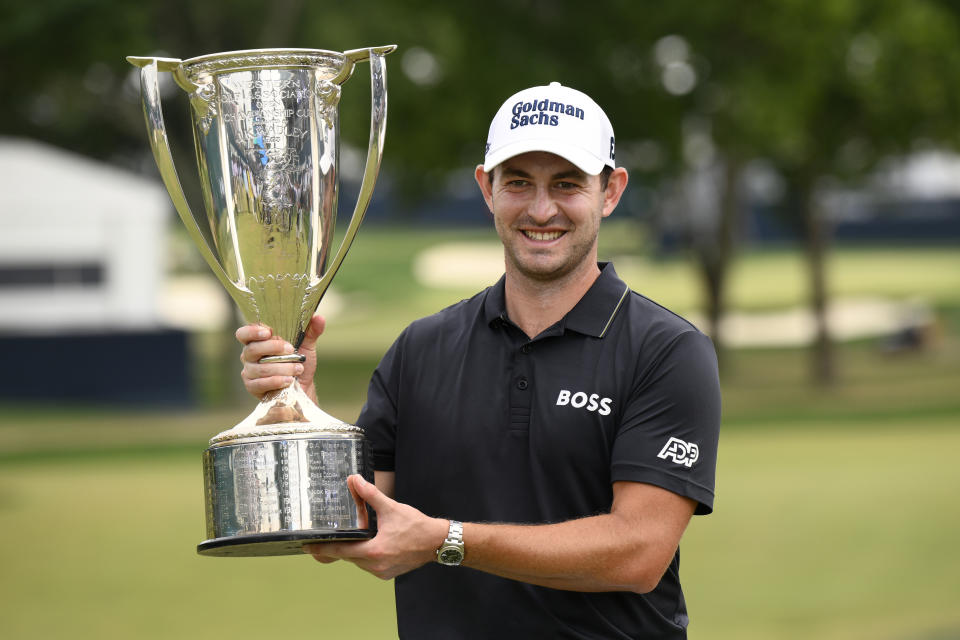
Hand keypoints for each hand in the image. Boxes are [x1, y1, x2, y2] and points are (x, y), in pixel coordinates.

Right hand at [236, 315, 325, 400]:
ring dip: (281, 367)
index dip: (252, 331)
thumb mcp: (307, 346)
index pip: (244, 333)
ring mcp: (249, 372)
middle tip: (291, 350)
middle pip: (252, 349)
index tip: (268, 332)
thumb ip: (311, 331)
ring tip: (298, 369)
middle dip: (273, 348)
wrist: (303, 386)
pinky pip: (260, 384)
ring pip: (260, 368)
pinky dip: (276, 381)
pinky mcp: (253, 387)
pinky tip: (288, 380)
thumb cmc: (299, 363)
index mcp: (258, 341)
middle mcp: (249, 355)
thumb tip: (319, 318)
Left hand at [303, 475, 447, 579]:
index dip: (322, 548)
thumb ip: (370, 495)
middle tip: (321, 540)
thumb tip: (355, 480)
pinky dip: (365, 556)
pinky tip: (366, 545)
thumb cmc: (416, 526)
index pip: (340, 550)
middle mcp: (375, 566)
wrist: (437, 542)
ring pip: (358, 562)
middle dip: (337, 547)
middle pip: (348, 557)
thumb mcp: (391, 508)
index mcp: (373, 551)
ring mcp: (382, 572)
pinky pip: (369, 565)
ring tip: (345, 539)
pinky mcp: (388, 573)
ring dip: (353, 551)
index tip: (308, 547)